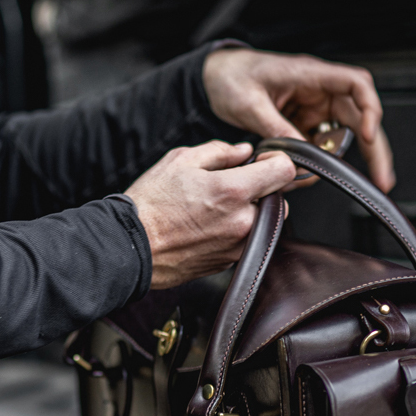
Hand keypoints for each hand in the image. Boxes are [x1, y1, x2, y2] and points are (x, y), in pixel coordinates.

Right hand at [125, 141, 296, 289]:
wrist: (130, 247)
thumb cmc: (150, 205)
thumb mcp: (180, 161)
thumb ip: (219, 151)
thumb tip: (243, 151)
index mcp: (234, 191)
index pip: (284, 171)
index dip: (277, 160)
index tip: (264, 161)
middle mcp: (242, 222)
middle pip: (279, 201)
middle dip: (262, 191)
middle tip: (231, 186)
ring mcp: (236, 246)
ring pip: (263, 224)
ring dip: (249, 213)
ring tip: (215, 208)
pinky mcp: (227, 263)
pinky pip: (245, 242)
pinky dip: (235, 232)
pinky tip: (207, 226)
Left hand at [202, 47, 395, 192]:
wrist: (214, 77)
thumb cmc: (231, 76)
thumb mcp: (249, 103)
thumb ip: (274, 128)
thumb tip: (295, 156)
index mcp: (310, 75)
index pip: (356, 84)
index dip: (369, 109)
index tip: (367, 136)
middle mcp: (317, 91)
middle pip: (359, 117)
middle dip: (373, 148)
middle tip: (381, 178)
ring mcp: (311, 110)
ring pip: (343, 135)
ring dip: (347, 159)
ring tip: (355, 181)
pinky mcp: (301, 125)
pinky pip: (319, 146)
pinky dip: (320, 162)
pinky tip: (315, 176)